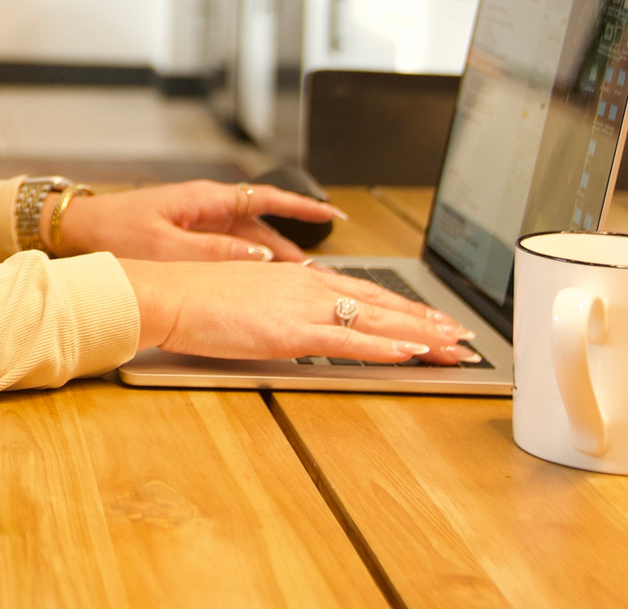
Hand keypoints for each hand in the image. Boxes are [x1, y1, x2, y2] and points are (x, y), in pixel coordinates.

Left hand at [48, 179, 345, 263]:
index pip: (264, 198)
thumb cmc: (116, 232)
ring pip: (247, 240)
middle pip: (261, 226)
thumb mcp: (170, 246)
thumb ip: (217, 252)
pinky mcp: (187, 239)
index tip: (332, 214)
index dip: (300, 206)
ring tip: (302, 286)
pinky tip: (261, 286)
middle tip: (323, 274)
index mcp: (204, 198)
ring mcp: (197, 223)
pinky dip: (249, 265)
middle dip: (294, 247)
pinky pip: (229, 250)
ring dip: (273, 260)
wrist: (78, 231)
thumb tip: (263, 258)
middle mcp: (205, 207)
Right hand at [122, 258, 479, 364]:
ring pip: (374, 320)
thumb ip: (278, 305)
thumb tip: (298, 318)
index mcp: (295, 276)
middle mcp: (306, 285)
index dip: (403, 307)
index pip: (362, 291)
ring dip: (420, 333)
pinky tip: (413, 352)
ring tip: (454, 346)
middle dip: (425, 320)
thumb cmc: (194, 295)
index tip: (433, 320)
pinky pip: (349, 340)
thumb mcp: (245, 295)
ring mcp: (300, 307)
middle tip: (462, 336)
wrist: (165, 292)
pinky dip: (386, 346)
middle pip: (379, 303)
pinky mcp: (290, 332)